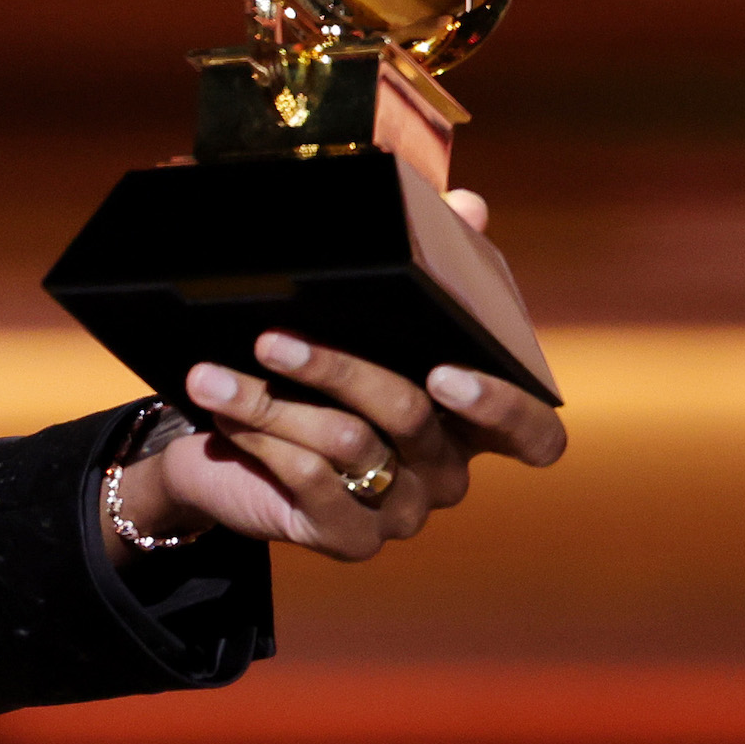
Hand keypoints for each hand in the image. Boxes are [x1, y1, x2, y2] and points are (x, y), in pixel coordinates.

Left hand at [105, 186, 567, 562]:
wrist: (225, 452)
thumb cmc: (307, 374)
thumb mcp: (359, 318)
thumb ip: (429, 260)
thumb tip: (471, 205)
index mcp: (471, 420)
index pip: (534, 434)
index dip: (502, 406)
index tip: (447, 372)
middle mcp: (448, 472)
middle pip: (412, 417)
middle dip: (337, 369)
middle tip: (273, 337)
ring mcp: (403, 512)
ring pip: (350, 446)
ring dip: (269, 401)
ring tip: (210, 373)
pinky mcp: (350, 538)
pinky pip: (312, 488)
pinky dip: (261, 442)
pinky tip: (222, 413)